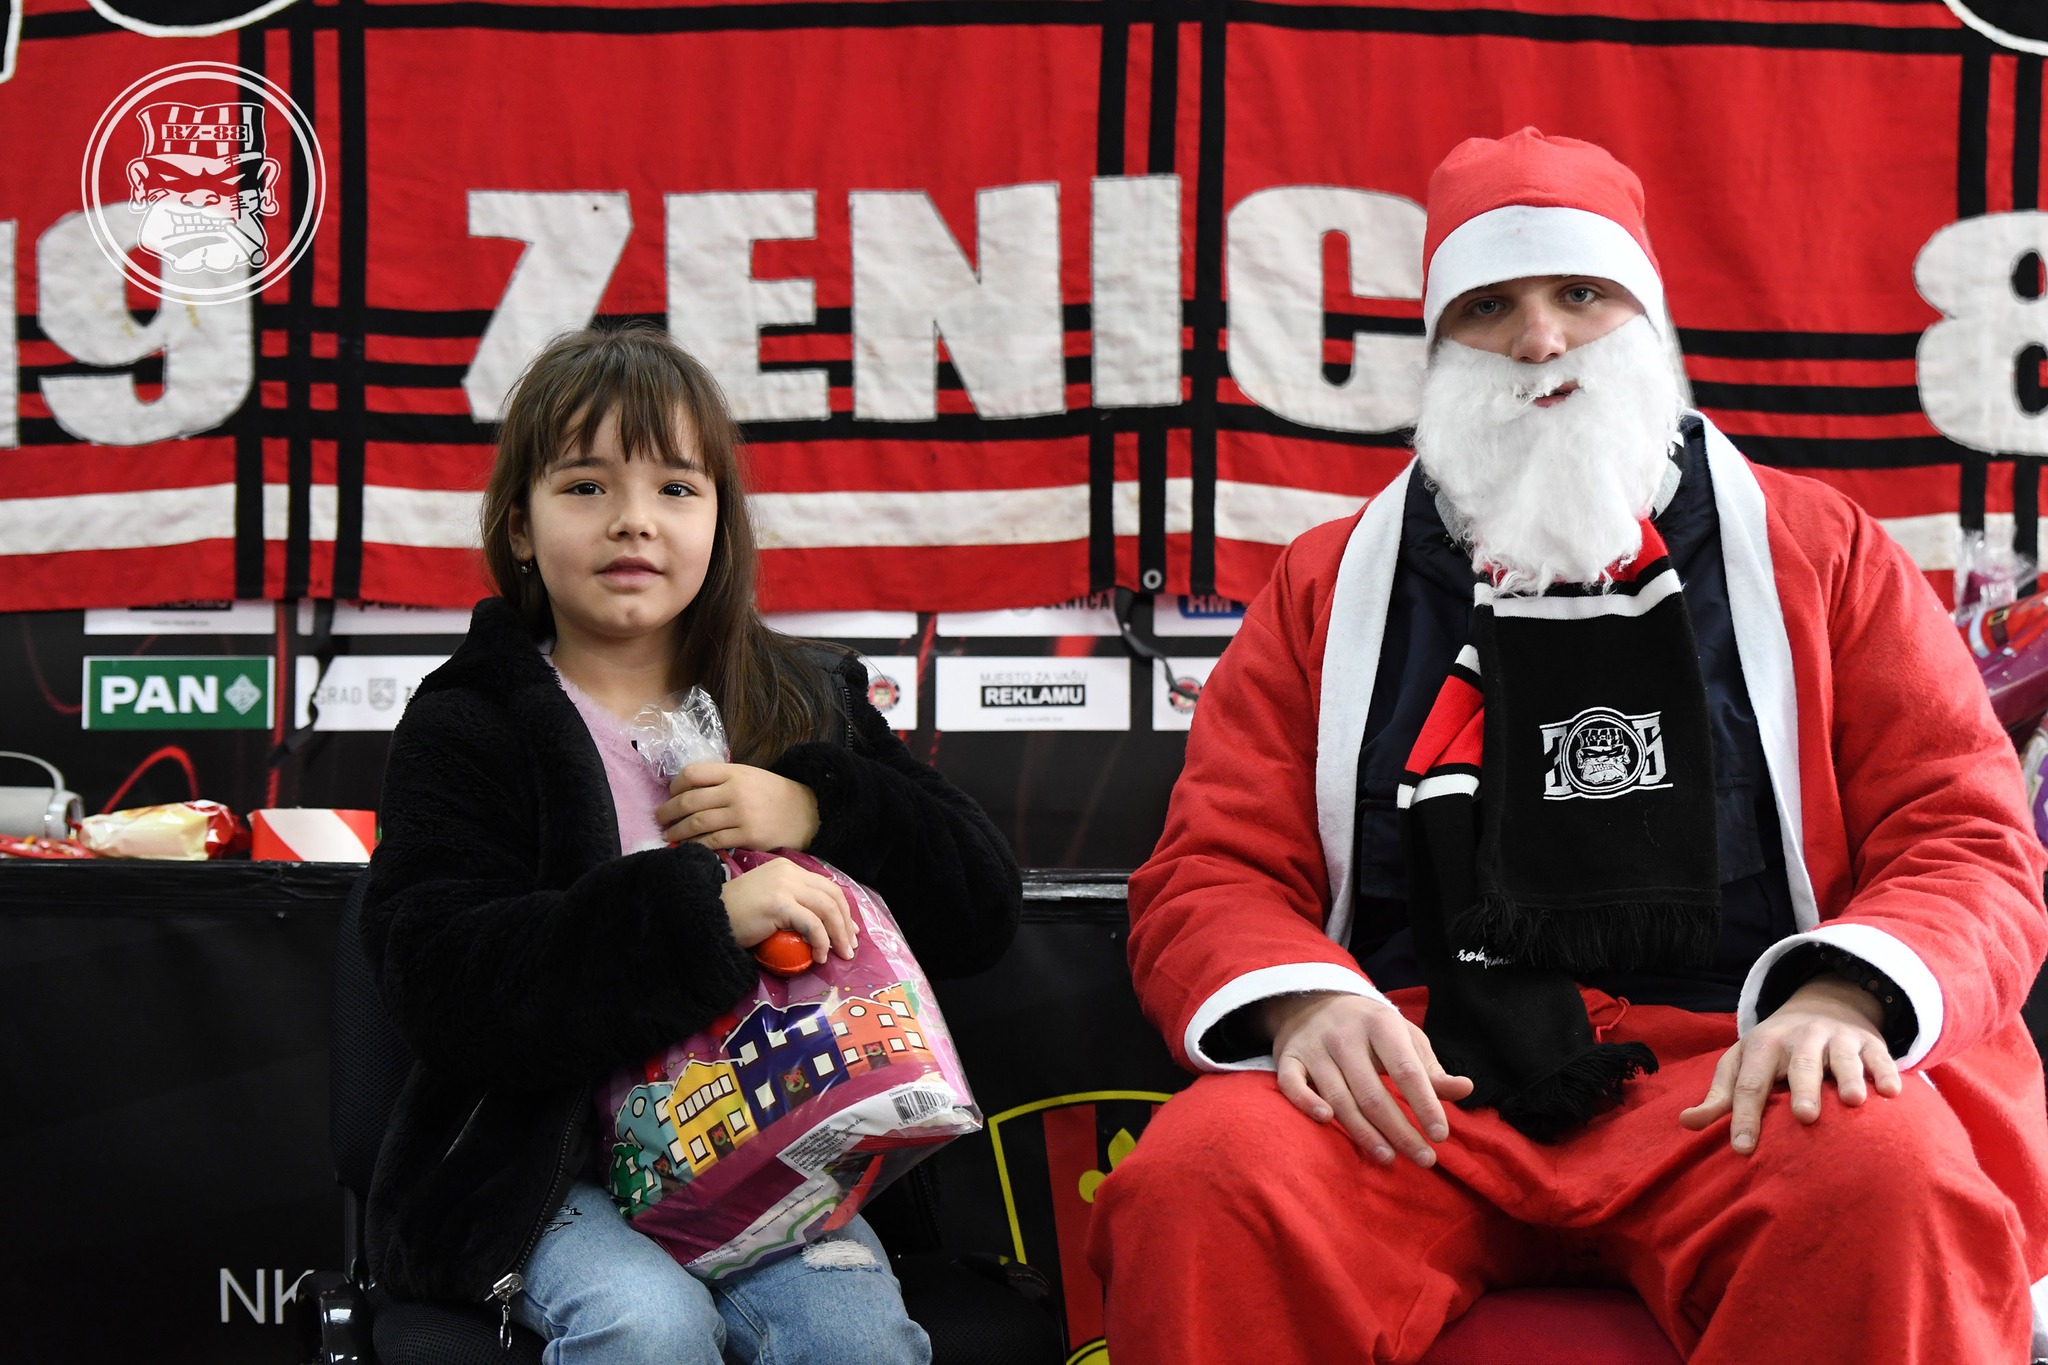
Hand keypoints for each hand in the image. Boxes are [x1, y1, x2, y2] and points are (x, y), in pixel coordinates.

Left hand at [659, 763, 819, 851]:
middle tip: (658, 819)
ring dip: (677, 831)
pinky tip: (688, 847)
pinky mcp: (747, 836)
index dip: (675, 785)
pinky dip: (696, 845)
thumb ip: (722, 780)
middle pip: (689, 801)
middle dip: (667, 812)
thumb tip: (687, 791)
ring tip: (669, 835)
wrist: (808, 813)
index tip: (671, 794)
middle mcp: (735, 791)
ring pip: (697, 823)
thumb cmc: (775, 795)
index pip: (692, 773)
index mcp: (734, 772)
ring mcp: (741, 815)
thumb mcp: (750, 776)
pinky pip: (712, 842)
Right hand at [719, 858, 856, 964]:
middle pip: (832, 895)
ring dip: (838, 934)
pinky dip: (821, 941)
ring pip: (827, 908)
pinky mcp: (778, 903)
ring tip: (841, 954)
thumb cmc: (735, 915)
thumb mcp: (769, 899)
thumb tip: (820, 922)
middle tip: (849, 946)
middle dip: (845, 922)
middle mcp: (789, 872)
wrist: (706, 917)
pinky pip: (812, 923)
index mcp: (788, 868)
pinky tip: (820, 956)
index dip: (843, 909)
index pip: (826, 886)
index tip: (849, 931)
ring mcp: (784, 886)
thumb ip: (792, 901)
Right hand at [1264, 991, 1473, 1167]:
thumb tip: (1465, 1089)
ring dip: (1365, 1133)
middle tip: (1424, 1159)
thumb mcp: (1405, 1038)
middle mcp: (1344, 1035)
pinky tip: (1326, 1120)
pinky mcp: (1289, 1058)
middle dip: (1401, 1131)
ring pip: (1339, 1097)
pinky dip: (1307, 1103)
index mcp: (1380, 1024)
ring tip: (1390, 1158)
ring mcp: (1314, 1046)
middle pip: (1373, 1093)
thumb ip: (1431, 1069)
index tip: (1441, 1136)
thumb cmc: (1371, 1029)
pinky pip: (1293, 1085)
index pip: (1406, 1069)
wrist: (1313, 1000)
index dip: (1424, 1104)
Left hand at [1678, 976, 1901, 1153]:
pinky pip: (1879, 1057)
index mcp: (1762, 1046)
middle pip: (1799, 1065)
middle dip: (1803, 1089)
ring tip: (1853, 1102)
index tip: (1741, 1149)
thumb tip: (1686, 1124)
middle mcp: (1799, 1039)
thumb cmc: (1773, 1050)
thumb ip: (1720, 1095)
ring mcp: (1836, 1038)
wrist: (1821, 1006)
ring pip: (1842, 1058)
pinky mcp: (1869, 1043)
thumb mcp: (1742, 1063)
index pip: (1749, 1083)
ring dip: (1849, 1078)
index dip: (1743, 1116)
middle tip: (1805, 1117)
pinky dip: (1886, 1073)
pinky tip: (1891, 1094)